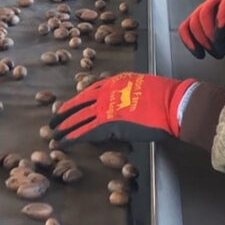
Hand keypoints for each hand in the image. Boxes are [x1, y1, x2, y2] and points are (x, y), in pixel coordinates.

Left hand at [50, 72, 196, 144]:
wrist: (171, 103)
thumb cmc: (165, 96)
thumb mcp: (142, 86)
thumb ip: (129, 93)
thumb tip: (125, 102)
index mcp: (114, 82)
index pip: (89, 92)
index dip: (77, 101)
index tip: (68, 107)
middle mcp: (105, 92)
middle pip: (79, 103)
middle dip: (64, 113)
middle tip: (53, 120)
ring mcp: (105, 108)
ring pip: (78, 118)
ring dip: (64, 126)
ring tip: (53, 133)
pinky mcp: (107, 125)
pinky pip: (85, 132)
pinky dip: (73, 137)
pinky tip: (64, 141)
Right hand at [178, 0, 224, 59]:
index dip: (222, 19)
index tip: (221, 36)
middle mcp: (214, 1)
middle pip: (205, 13)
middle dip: (210, 35)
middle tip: (221, 52)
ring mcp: (201, 10)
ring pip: (193, 23)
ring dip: (203, 42)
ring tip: (218, 55)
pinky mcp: (192, 21)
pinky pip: (184, 30)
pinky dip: (189, 43)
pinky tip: (200, 54)